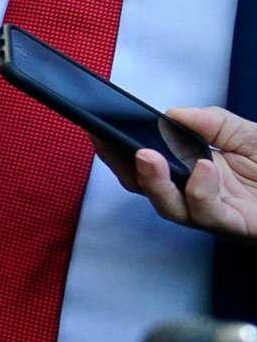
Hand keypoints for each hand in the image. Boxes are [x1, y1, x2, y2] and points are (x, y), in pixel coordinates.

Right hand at [102, 106, 256, 238]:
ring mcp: (213, 214)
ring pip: (169, 208)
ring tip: (149, 156)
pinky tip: (202, 168)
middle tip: (111, 142)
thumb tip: (173, 114)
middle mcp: (196, 196)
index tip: (99, 132)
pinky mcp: (234, 227)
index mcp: (192, 172)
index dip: (118, 152)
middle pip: (145, 190)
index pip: (144, 166)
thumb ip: (212, 121)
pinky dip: (199, 190)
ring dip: (154, 182)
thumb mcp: (244, 133)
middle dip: (123, 167)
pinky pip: (206, 213)